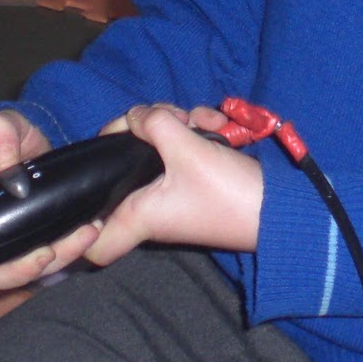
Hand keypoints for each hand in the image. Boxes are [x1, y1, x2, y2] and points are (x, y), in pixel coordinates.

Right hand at [0, 111, 96, 295]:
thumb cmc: (10, 136)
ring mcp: (12, 241)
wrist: (40, 142)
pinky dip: (71, 250)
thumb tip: (2, 163)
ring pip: (24, 270)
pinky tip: (90, 229)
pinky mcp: (38, 241)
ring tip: (85, 232)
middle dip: (17, 271)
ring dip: (56, 259)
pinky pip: (51, 258)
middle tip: (48, 251)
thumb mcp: (3, 125)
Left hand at [84, 104, 262, 267]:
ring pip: (157, 151)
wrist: (279, 208)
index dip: (82, 225)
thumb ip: (153, 124)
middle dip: (145, 134)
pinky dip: (197, 133)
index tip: (91, 183)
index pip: (94, 245)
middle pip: (125, 168)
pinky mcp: (195, 181)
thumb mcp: (186, 150)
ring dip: (179, 125)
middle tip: (167, 120)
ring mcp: (173, 194)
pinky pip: (182, 152)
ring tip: (201, 120)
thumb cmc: (226, 192)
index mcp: (139, 215)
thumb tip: (136, 116)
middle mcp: (151, 208)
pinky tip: (218, 124)